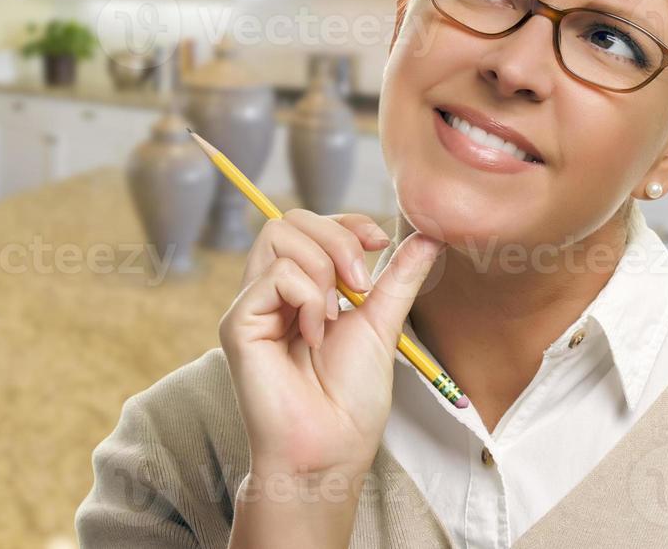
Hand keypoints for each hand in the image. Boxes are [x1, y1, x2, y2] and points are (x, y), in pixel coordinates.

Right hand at [219, 209, 443, 478]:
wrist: (331, 449)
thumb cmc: (350, 401)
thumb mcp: (382, 325)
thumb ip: (398, 278)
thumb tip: (429, 237)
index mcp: (300, 289)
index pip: (310, 224)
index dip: (345, 222)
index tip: (379, 242)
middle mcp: (270, 292)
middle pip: (290, 219)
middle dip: (337, 238)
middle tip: (360, 285)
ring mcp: (252, 305)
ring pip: (278, 235)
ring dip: (323, 268)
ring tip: (334, 316)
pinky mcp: (238, 323)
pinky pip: (275, 275)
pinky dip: (307, 298)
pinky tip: (313, 336)